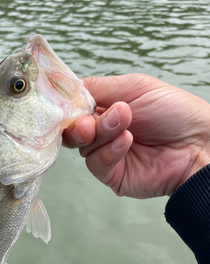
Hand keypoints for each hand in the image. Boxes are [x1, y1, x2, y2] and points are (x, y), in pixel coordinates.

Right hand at [63, 74, 209, 197]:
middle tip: (91, 121)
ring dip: (101, 132)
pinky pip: (96, 164)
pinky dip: (108, 151)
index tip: (66, 102)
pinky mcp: (112, 176)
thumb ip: (98, 87)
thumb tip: (66, 90)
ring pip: (83, 146)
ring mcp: (107, 154)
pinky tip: (126, 141)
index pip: (75, 108)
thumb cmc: (174, 111)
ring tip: (124, 123)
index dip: (69, 106)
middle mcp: (103, 132)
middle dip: (78, 123)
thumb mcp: (135, 87)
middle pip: (72, 130)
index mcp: (106, 109)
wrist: (198, 143)